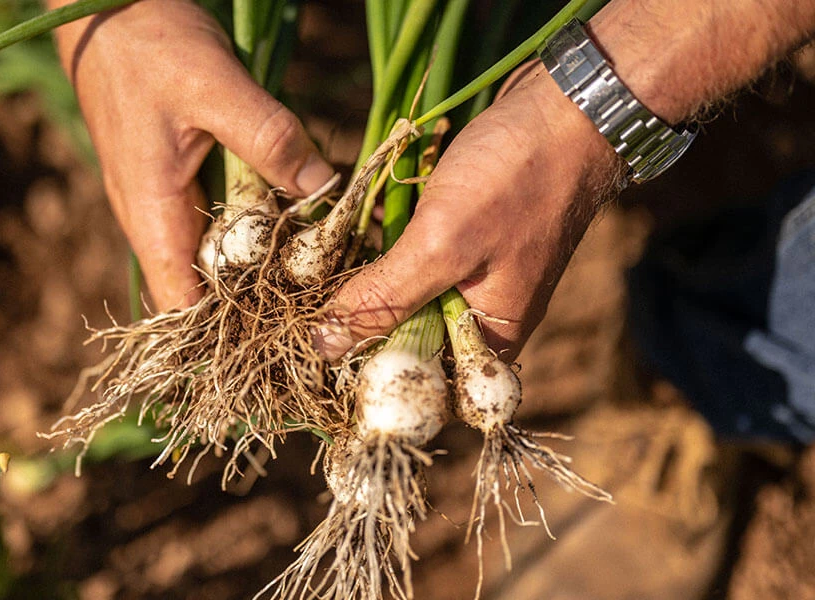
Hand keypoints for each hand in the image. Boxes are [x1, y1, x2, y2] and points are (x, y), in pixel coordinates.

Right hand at [51, 0, 333, 309]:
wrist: (104, 8)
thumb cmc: (149, 45)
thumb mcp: (217, 87)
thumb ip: (270, 140)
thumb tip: (325, 189)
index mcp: (151, 215)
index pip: (181, 308)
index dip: (227, 330)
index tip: (284, 328)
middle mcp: (150, 221)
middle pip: (202, 289)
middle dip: (253, 299)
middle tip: (316, 296)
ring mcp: (159, 201)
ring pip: (209, 254)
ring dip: (254, 261)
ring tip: (311, 266)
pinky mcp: (171, 180)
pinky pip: (211, 220)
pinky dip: (247, 226)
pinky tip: (286, 216)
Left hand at [316, 64, 624, 360]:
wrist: (567, 105)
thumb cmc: (516, 178)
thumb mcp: (443, 244)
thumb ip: (386, 297)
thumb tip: (326, 345)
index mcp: (490, 337)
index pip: (420, 382)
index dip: (368, 375)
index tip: (317, 356)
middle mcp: (479, 314)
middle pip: (405, 340)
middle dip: (357, 325)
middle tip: (303, 308)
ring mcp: (468, 273)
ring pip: (401, 296)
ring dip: (360, 283)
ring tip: (310, 273)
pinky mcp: (456, 237)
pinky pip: (407, 258)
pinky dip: (376, 249)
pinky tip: (338, 237)